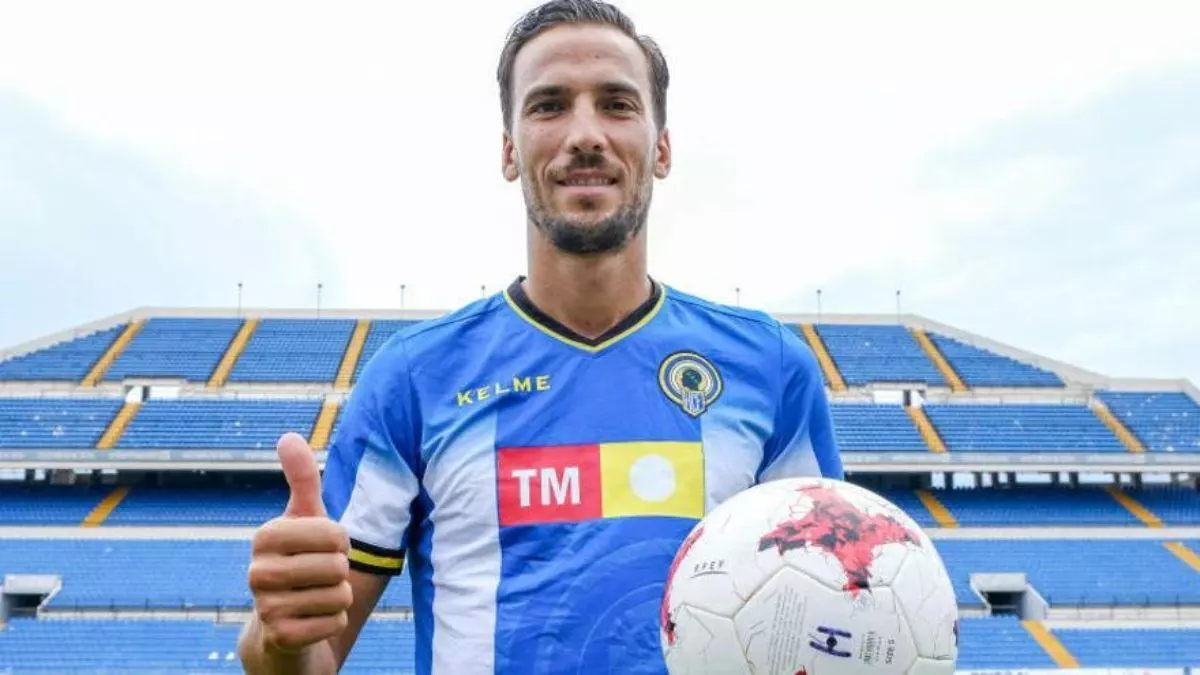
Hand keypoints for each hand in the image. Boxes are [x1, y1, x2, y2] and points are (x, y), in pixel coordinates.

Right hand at [248, 432, 352, 652]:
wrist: (284, 624)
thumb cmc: (301, 560)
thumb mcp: (304, 518)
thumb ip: (301, 479)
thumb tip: (288, 435)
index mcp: (265, 537)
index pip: (334, 533)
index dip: (340, 542)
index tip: (324, 547)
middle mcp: (257, 572)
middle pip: (336, 565)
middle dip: (340, 572)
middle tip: (320, 575)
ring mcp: (265, 607)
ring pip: (338, 595)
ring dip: (338, 597)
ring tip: (315, 596)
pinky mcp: (280, 637)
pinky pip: (334, 623)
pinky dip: (334, 621)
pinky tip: (313, 619)